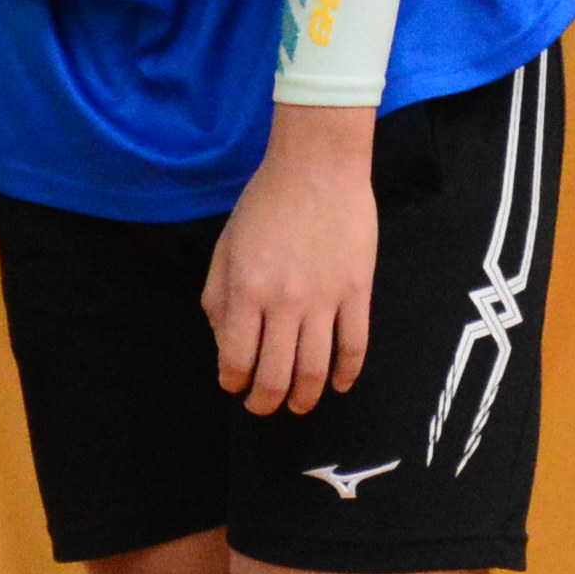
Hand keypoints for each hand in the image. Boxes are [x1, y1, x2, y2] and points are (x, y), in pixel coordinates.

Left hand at [203, 104, 376, 414]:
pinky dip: (347, 374)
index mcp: (245, 290)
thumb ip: (218, 296)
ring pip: (315, 370)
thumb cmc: (266, 203)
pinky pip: (355, 346)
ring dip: (304, 397)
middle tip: (263, 407)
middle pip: (275, 376)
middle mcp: (284, 301)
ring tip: (298, 404)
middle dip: (266, 402)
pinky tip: (340, 385)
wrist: (318, 166)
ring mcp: (324, 299)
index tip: (235, 385)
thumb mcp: (226, 246)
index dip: (233, 382)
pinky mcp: (357, 291)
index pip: (236, 359)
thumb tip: (223, 341)